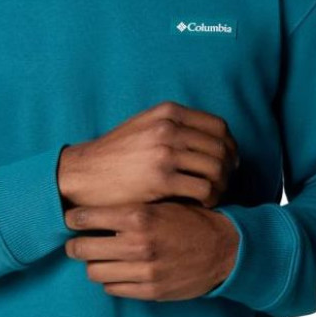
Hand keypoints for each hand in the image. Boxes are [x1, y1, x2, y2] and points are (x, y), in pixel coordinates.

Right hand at [58, 100, 239, 209]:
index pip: (218, 126)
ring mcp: (165, 152)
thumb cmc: (117, 153)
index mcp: (168, 111)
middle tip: (225, 182)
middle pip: (221, 148)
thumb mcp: (145, 125)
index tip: (228, 161)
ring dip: (222, 186)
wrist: (86, 173)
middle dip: (229, 168)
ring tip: (214, 195)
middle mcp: (169, 127)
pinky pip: (204, 189)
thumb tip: (209, 136)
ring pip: (217, 169)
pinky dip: (210, 199)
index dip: (229, 146)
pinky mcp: (162, 179)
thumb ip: (174, 124)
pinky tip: (202, 204)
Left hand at [64, 201, 239, 300]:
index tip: (71, 216)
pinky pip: (114, 288)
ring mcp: (143, 270)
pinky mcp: (150, 290)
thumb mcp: (161, 199)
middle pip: (83, 248)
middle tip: (75, 239)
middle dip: (75, 243)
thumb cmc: (190, 217)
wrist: (224, 247)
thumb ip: (132, 202)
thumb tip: (98, 199)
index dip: (74, 217)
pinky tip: (116, 268)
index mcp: (138, 215)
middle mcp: (137, 243)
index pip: (87, 217)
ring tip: (97, 255)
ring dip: (93, 263)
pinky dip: (110, 279)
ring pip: (95, 271)